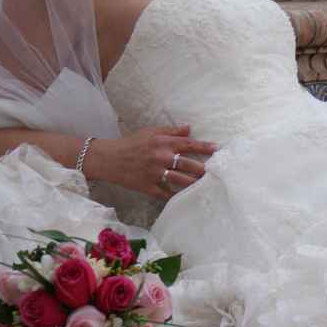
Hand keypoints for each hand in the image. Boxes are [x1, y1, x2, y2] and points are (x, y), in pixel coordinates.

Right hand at [90, 125, 216, 199]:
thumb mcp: (151, 132)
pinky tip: (185, 198)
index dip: (205, 147)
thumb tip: (189, 128)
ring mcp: (155, 173)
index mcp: (163, 143)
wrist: (109, 158)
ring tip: (204, 185)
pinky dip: (175, 196)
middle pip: (188, 165)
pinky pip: (165, 194)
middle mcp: (162, 157)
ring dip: (193, 183)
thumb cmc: (131, 143)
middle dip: (203, 169)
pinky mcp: (148, 186)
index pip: (189, 144)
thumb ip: (171, 131)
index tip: (218, 150)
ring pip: (180, 180)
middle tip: (215, 172)